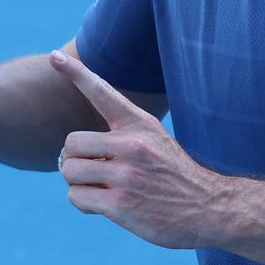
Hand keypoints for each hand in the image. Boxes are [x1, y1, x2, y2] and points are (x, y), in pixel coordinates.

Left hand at [50, 50, 224, 248]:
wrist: (210, 208)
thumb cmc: (173, 175)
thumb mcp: (154, 140)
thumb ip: (119, 135)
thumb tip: (69, 150)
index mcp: (139, 124)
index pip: (102, 92)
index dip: (76, 73)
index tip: (54, 56)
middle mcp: (133, 145)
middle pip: (71, 144)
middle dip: (75, 159)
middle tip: (95, 170)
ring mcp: (127, 176)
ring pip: (69, 171)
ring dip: (78, 183)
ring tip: (101, 187)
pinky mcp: (121, 205)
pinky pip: (77, 197)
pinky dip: (83, 202)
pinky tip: (104, 205)